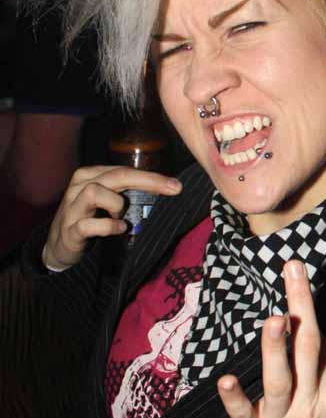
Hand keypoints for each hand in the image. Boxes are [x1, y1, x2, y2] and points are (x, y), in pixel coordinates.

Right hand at [42, 165, 182, 270]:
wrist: (59, 247)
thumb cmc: (89, 220)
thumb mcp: (106, 202)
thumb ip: (125, 194)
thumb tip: (162, 193)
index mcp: (90, 176)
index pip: (124, 170)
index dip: (151, 177)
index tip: (175, 185)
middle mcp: (79, 187)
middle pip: (116, 176)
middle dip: (147, 181)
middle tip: (171, 190)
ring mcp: (72, 208)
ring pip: (94, 192)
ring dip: (117, 204)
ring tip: (123, 217)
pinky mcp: (70, 230)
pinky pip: (87, 224)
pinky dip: (107, 226)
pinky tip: (119, 229)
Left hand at [218, 260, 325, 417]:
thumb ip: (320, 367)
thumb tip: (310, 324)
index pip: (319, 344)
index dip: (307, 307)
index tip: (296, 272)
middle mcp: (309, 403)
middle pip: (307, 349)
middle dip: (301, 306)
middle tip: (293, 270)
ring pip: (280, 380)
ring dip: (276, 348)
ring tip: (274, 319)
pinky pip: (244, 415)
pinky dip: (235, 398)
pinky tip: (225, 380)